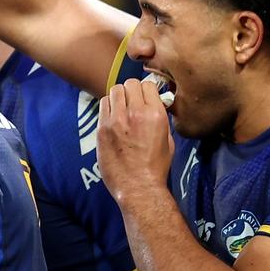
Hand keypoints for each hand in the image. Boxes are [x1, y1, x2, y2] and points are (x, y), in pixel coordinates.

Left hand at [97, 79, 174, 207]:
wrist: (137, 186)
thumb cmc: (155, 167)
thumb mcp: (167, 139)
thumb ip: (160, 119)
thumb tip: (154, 107)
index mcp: (154, 114)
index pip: (147, 85)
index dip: (146, 90)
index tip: (144, 97)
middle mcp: (134, 113)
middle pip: (129, 84)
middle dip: (131, 91)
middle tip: (132, 102)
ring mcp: (115, 120)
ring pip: (113, 91)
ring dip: (118, 97)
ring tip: (121, 109)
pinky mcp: (101, 128)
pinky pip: (103, 105)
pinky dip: (108, 108)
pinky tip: (112, 118)